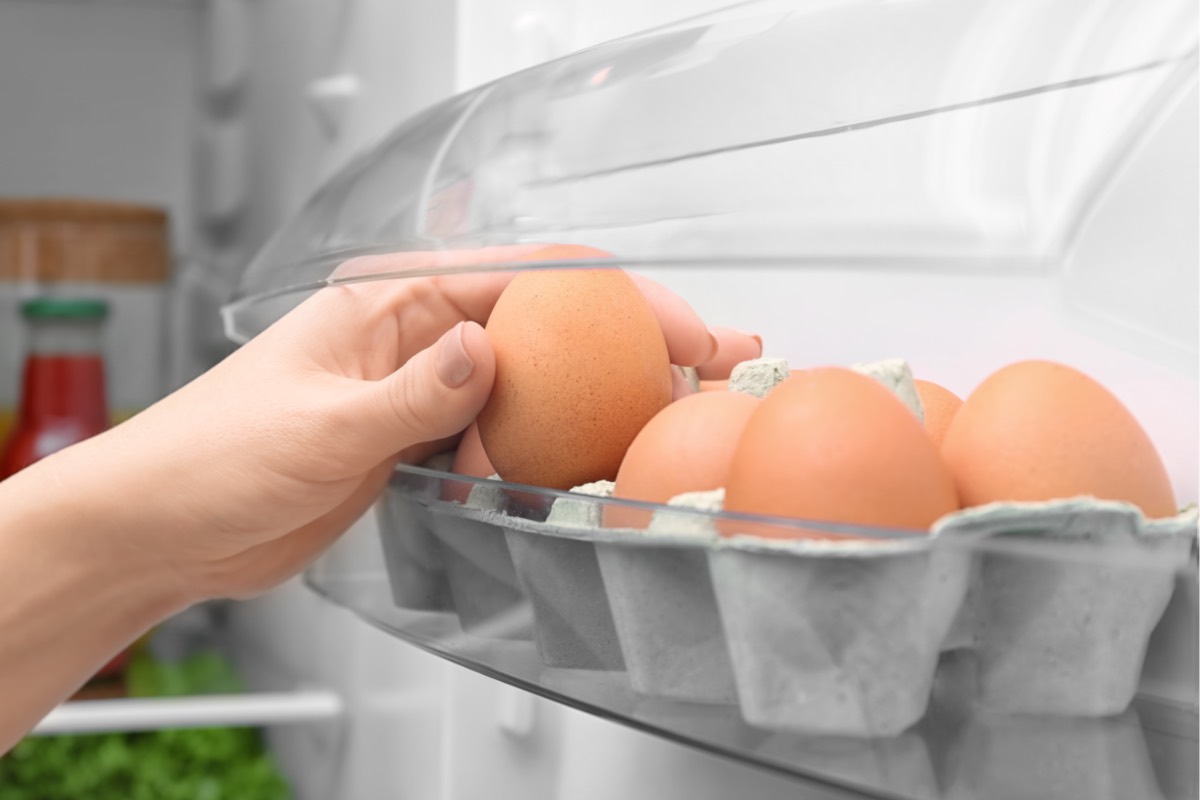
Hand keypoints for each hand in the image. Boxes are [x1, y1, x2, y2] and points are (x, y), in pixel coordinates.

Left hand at [54, 247, 761, 602]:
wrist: (167, 527)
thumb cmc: (210, 457)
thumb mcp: (319, 424)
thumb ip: (413, 392)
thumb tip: (488, 353)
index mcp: (389, 302)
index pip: (526, 279)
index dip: (616, 298)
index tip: (679, 331)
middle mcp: (416, 335)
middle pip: (550, 324)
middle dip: (636, 340)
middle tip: (712, 364)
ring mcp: (423, 389)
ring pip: (537, 381)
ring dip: (604, 398)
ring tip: (674, 416)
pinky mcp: (421, 442)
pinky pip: (505, 435)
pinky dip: (551, 449)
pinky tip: (593, 462)